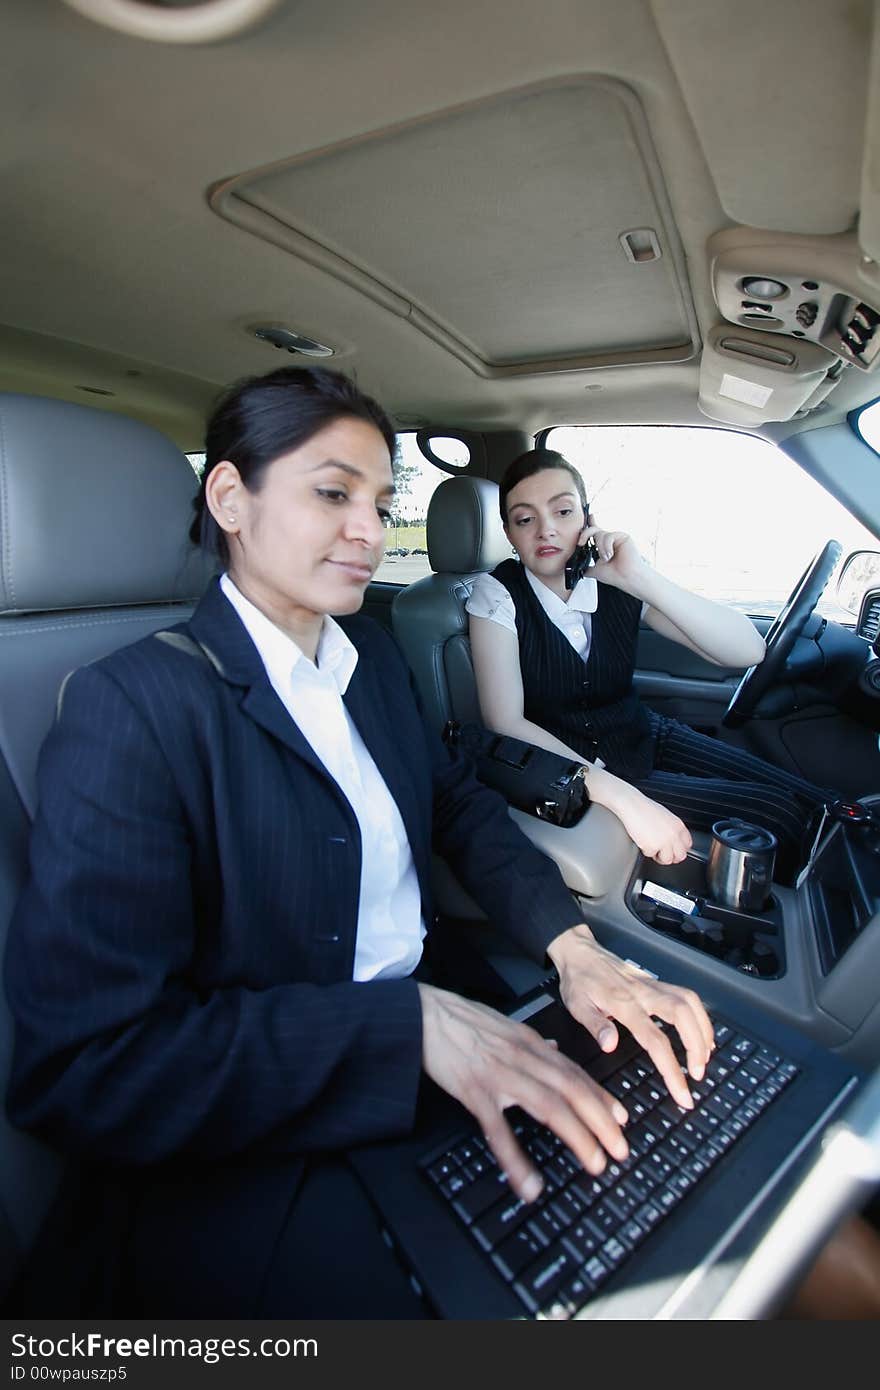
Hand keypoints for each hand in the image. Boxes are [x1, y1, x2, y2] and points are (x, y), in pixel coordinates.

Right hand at [418, 983, 628, 1202]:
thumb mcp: (505, 1026)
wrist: (423, 1014)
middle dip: (601, 1122)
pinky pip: (500, 1130)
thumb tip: (554, 1049)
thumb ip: (532, 1043)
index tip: (621, 1119)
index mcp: (529, 1043)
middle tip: (620, 1150)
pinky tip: (530, 1183)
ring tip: (595, 1164)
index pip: (574, 1072)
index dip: (601, 1097)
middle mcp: (522, 1057)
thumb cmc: (461, 1021)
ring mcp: (500, 1074)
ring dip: (578, 1137)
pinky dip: (517, 1159)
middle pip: (572, 1090)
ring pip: (549, 1106)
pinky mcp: (475, 1091)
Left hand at [547, 923, 714, 1110]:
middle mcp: (644, 993)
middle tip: (698, 1074)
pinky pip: (686, 996)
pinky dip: (699, 1015)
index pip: (656, 1040)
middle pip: (683, 1016)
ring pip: (690, 1003)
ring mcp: (653, 986)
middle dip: (697, 1047)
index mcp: (624, 1003)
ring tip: (704, 1056)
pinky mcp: (656, 983)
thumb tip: (610, 1045)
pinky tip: (700, 1032)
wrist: (580, 952)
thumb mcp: (577, 1005)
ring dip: (703, 1030)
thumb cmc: (578, 980)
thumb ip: (595, 1025)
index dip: (672, 1069)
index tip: (681, 1092)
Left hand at [579, 515, 646, 590]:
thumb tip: (576, 568)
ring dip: (600, 548)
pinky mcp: (622, 536)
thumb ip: (586, 567)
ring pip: (600, 534)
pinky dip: (606, 546)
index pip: (593, 532)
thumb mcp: (595, 571)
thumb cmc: (615, 575)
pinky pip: (608, 536)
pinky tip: (611, 555)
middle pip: (593, 530)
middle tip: (580, 543)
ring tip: (607, 559)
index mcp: (602, 546)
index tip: (581, 522)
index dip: (588, 524)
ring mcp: (615, 538)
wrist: (627, 578)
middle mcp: (608, 541)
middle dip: (584, 534)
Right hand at [611, 785, 691, 863]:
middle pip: (680, 856)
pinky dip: (645, 850)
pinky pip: (650, 855)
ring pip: (667, 860)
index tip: (674, 851)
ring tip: (652, 847)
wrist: (632, 805)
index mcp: (679, 826)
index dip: (680, 850)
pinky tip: (643, 840)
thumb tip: (674, 842)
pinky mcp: (652, 847)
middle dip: (671, 857)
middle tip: (663, 854)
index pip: (687, 845)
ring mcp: (664, 842)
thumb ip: (673, 830)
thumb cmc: (645, 808)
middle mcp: (674, 835)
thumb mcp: (666, 817)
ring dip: (659, 856)